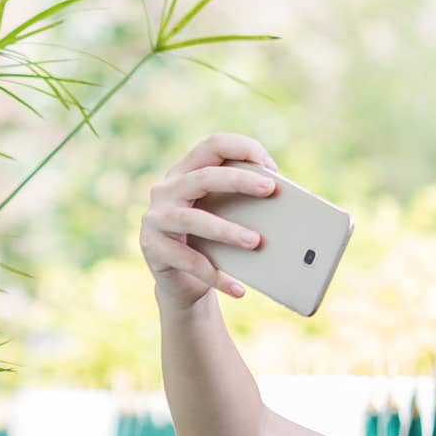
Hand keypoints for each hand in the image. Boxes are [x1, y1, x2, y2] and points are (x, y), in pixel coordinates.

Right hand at [139, 131, 279, 311]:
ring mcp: (155, 218)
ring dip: (227, 230)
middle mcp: (166, 189)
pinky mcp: (152, 248)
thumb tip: (283, 204)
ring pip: (193, 219)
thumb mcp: (224, 217)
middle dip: (239, 180)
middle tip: (270, 189)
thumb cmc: (210, 244)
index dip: (242, 148)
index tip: (272, 168)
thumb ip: (240, 202)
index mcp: (185, 171)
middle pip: (203, 176)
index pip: (213, 145)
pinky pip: (189, 262)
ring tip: (256, 242)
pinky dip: (217, 276)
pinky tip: (239, 289)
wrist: (182, 284)